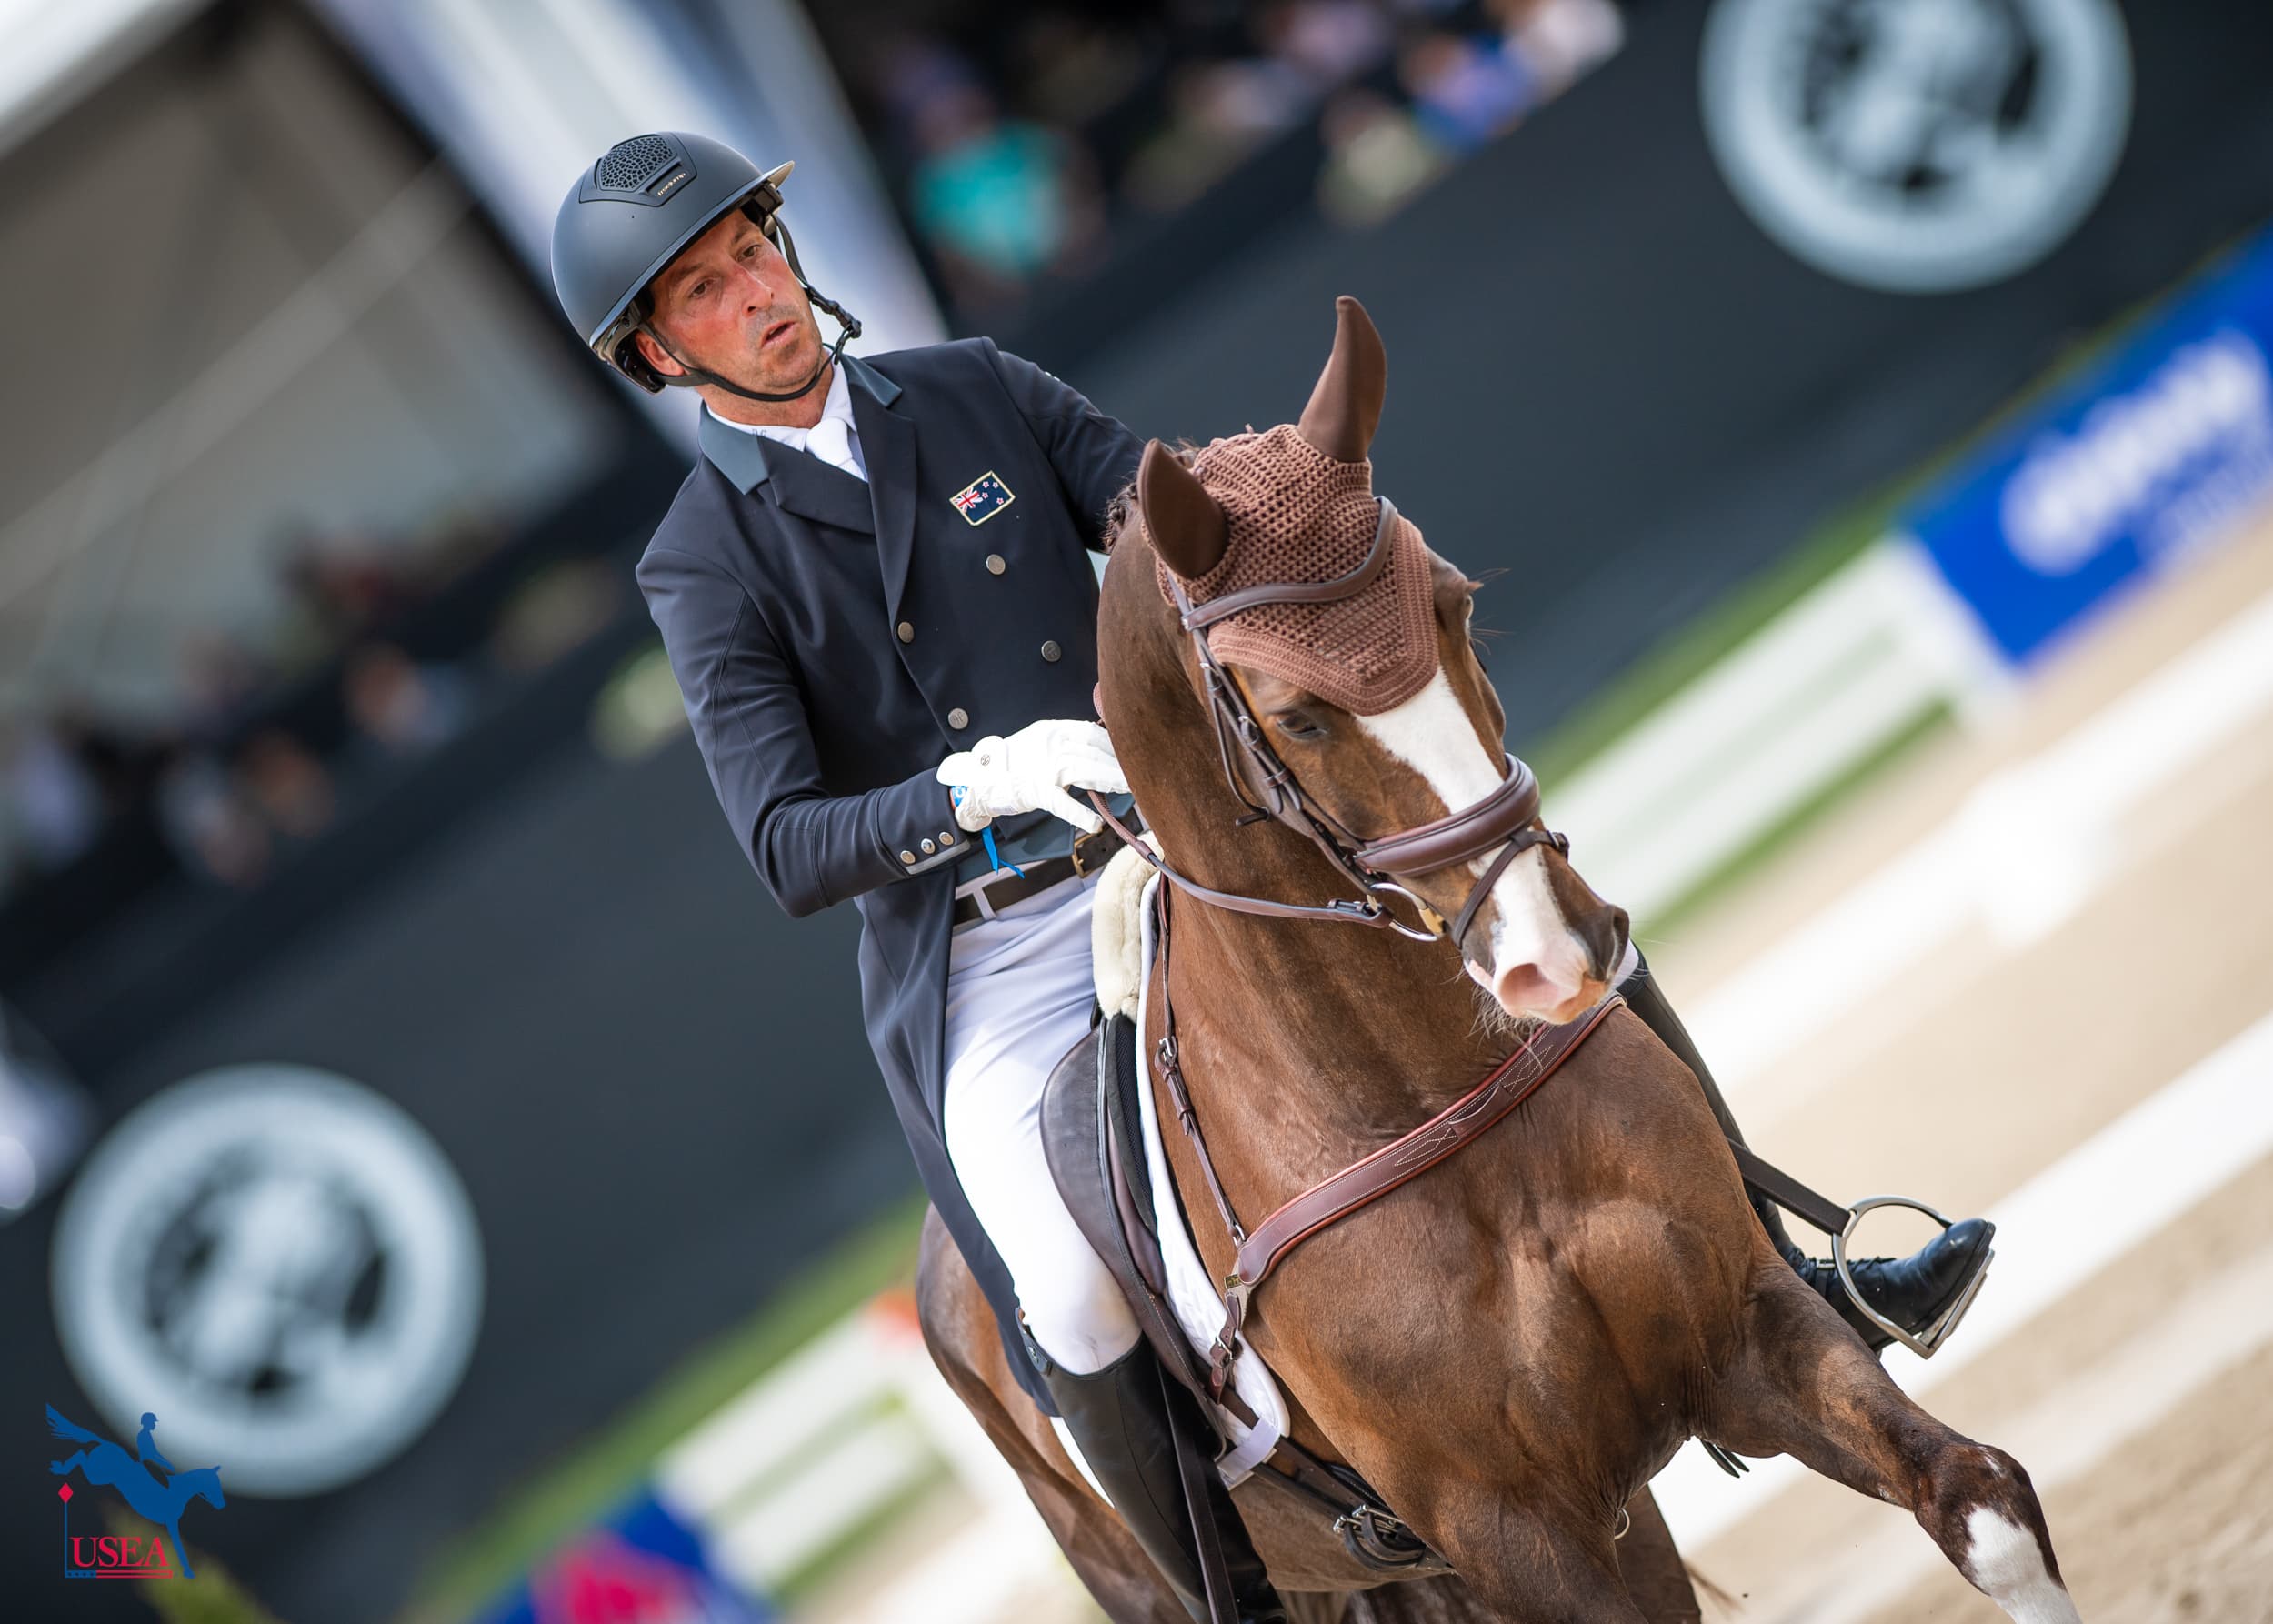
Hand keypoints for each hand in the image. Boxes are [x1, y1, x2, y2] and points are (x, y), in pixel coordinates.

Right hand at [936, 718, 1127, 834]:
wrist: (980, 777)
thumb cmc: (1014, 762)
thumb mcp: (1042, 742)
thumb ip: (1070, 742)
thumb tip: (1102, 746)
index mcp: (1053, 731)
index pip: (1092, 732)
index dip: (1114, 743)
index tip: (1133, 751)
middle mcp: (1050, 745)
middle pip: (1093, 752)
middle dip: (1119, 763)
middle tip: (1144, 771)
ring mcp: (1043, 768)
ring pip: (1084, 772)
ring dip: (1110, 780)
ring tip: (1130, 788)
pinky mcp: (1035, 792)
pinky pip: (1060, 803)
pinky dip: (1079, 813)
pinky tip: (1095, 822)